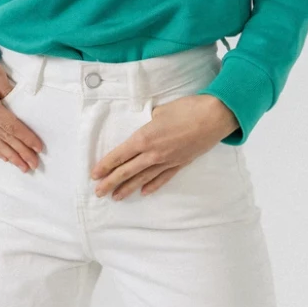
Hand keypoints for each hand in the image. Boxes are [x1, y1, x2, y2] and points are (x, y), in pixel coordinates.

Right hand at [0, 52, 43, 172]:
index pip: (9, 124)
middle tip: (34, 163)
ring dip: (9, 155)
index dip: (24, 137)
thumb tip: (19, 104)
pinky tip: (5, 157)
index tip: (38, 147)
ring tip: (23, 166)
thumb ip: (7, 87)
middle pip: (2, 137)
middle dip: (20, 151)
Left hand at [90, 94, 238, 199]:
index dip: (106, 165)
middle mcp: (153, 153)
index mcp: (144, 138)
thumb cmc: (186, 109)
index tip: (94, 174)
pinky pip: (163, 178)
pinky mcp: (180, 164)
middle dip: (111, 182)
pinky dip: (152, 186)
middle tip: (98, 192)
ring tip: (116, 197)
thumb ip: (149, 122)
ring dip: (128, 188)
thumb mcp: (160, 110)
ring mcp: (167, 161)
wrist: (213, 117)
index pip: (120, 155)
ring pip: (143, 178)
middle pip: (127, 170)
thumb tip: (147, 126)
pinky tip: (144, 192)